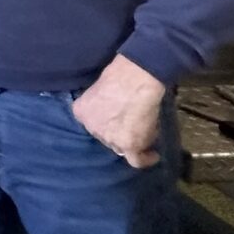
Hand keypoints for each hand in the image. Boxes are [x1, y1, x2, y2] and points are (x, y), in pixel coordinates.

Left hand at [70, 54, 165, 168]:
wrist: (135, 78)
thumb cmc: (120, 74)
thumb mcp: (98, 87)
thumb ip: (101, 102)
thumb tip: (114, 108)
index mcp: (80, 112)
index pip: (93, 123)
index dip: (106, 122)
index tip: (114, 120)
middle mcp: (91, 128)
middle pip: (106, 137)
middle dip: (117, 132)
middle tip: (132, 126)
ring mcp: (109, 138)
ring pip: (121, 147)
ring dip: (132, 142)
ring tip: (144, 136)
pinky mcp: (128, 144)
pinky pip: (136, 160)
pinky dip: (145, 159)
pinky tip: (153, 156)